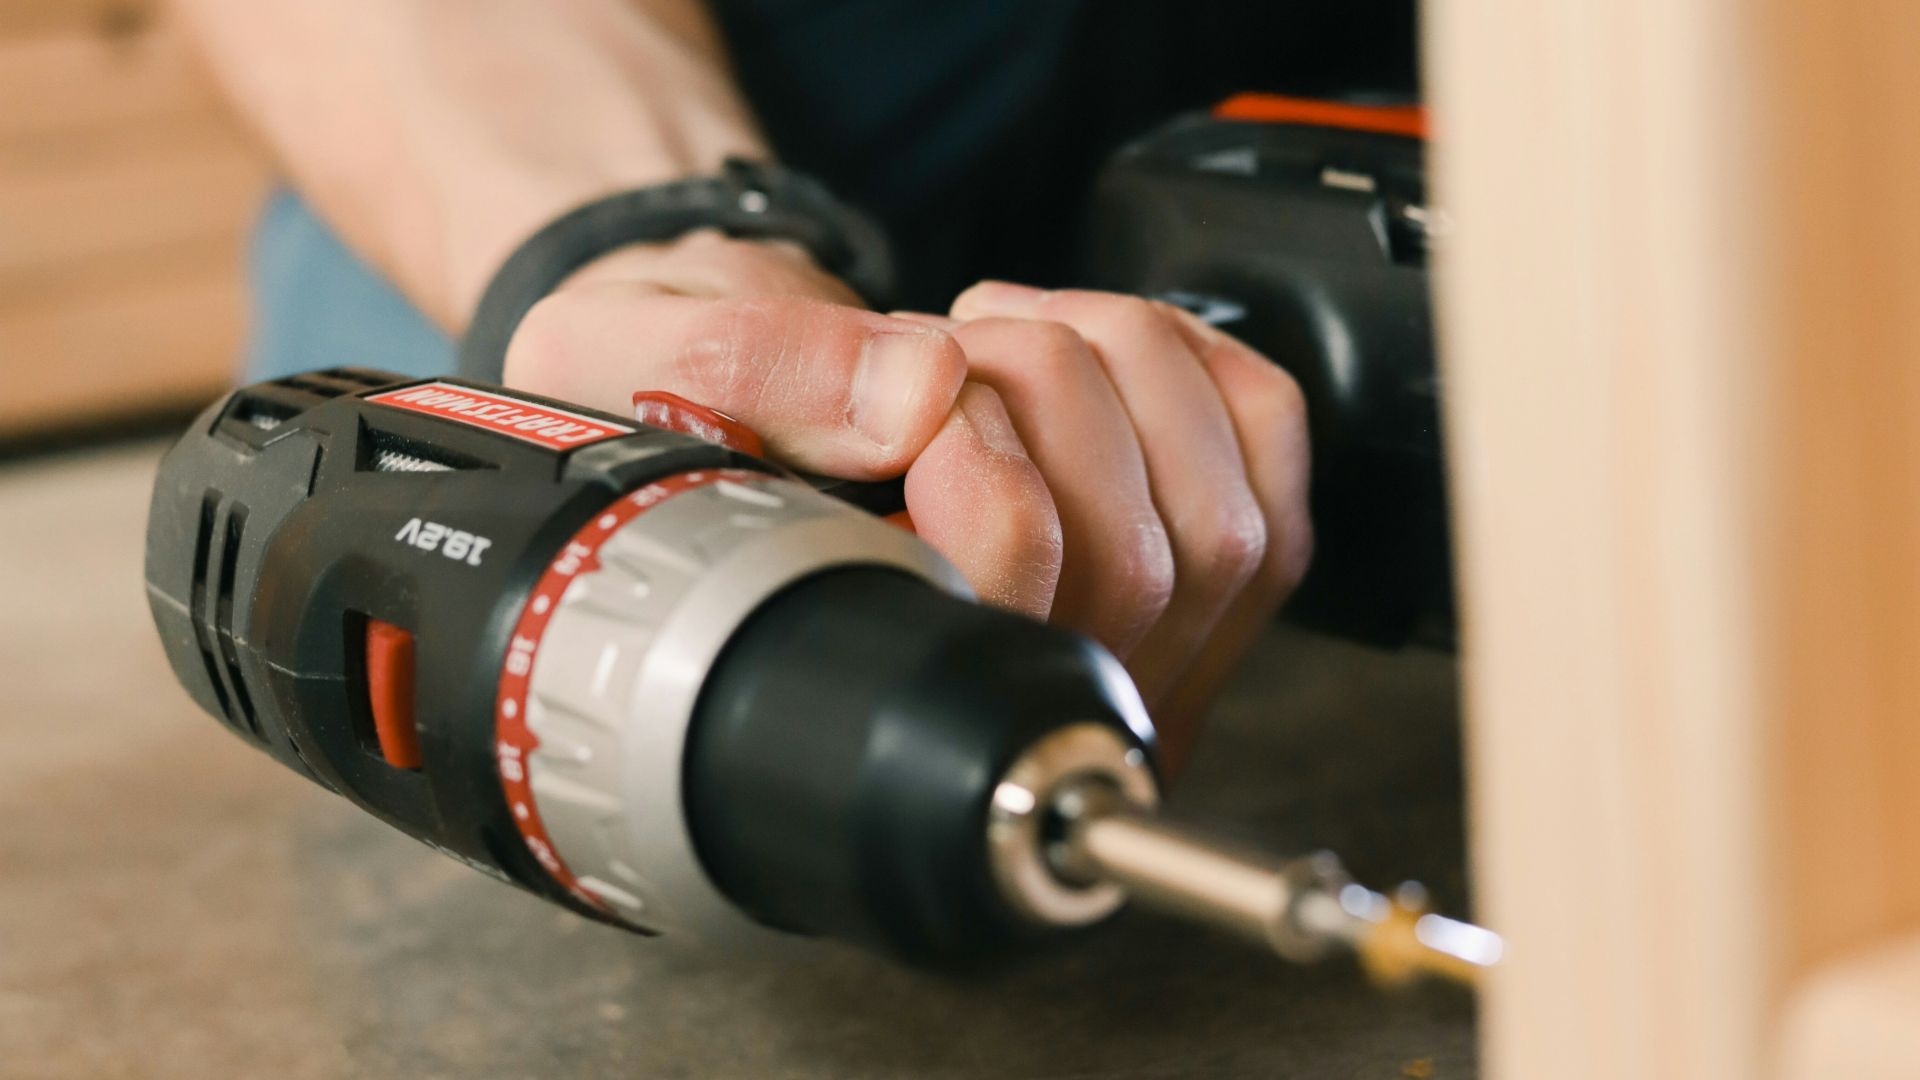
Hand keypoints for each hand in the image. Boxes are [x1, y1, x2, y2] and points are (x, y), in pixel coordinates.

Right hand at [505, 240, 1308, 774]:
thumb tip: (927, 392)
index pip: (1009, 620)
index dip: (982, 473)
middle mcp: (1008, 713)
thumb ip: (755, 375)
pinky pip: (1269, 479)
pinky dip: (1210, 374)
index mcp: (866, 692)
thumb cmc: (668, 405)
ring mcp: (1117, 667)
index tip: (916, 383)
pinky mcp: (1190, 591)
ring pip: (1220, 527)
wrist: (718, 401)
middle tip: (955, 340)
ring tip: (1011, 337)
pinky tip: (1110, 351)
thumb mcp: (630, 356)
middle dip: (1055, 389)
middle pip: (1138, 568)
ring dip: (1129, 371)